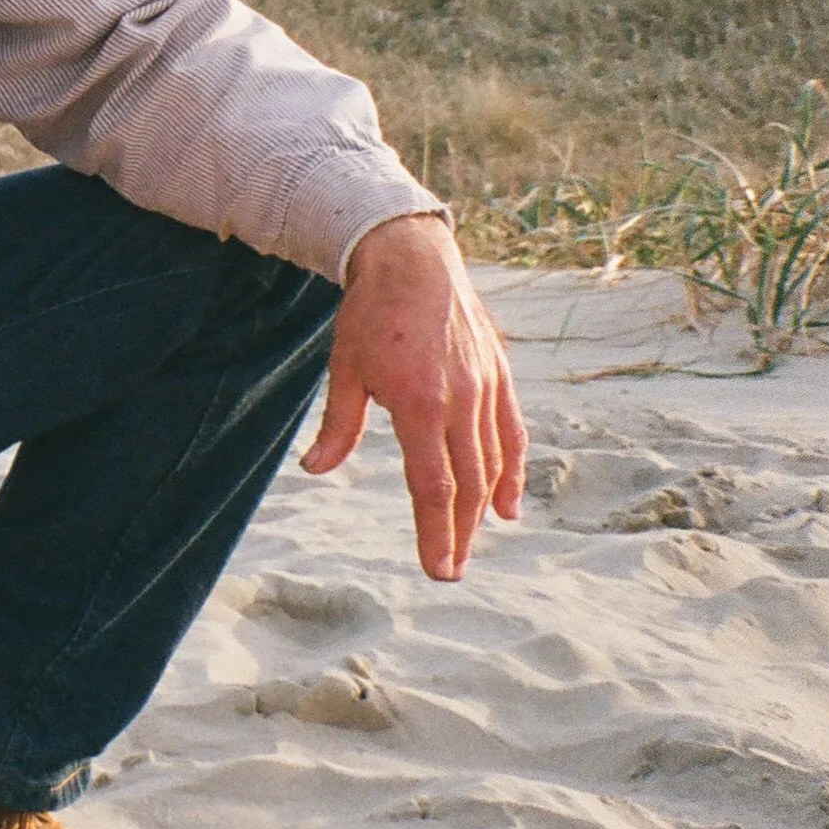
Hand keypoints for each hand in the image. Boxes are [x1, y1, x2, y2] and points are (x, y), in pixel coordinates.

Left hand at [301, 213, 524, 581]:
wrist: (413, 258)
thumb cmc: (371, 314)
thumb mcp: (345, 368)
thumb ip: (338, 426)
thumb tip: (315, 469)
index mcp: (418, 402)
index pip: (433, 485)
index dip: (436, 533)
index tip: (438, 569)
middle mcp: (460, 400)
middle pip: (467, 484)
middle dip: (458, 533)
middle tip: (450, 570)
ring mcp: (485, 387)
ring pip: (492, 462)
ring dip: (482, 508)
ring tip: (470, 542)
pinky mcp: (499, 375)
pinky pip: (511, 433)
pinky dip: (513, 471)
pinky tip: (508, 504)